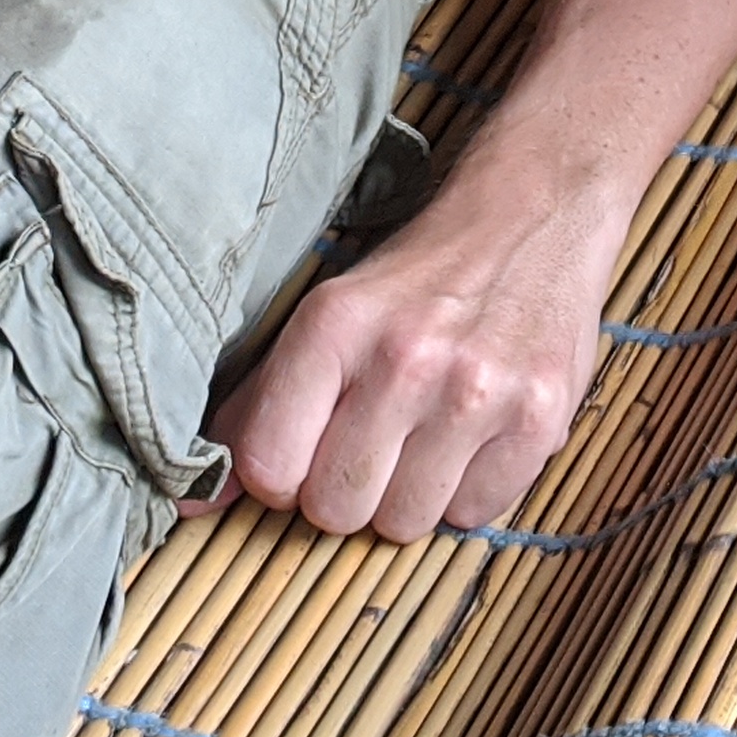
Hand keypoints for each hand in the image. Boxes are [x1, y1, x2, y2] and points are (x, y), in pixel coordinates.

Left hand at [205, 169, 626, 541]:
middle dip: (346, 490)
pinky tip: (473, 435)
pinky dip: (468, 491)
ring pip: (405, 524)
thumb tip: (195, 502)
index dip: (281, 475)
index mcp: (335, 325)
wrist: (536, 212)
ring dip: (409, 495)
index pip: (268, 468)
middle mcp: (406, 359)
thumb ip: (259, 405)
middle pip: (335, 509)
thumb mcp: (328, 315)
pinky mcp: (541, 418)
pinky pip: (474, 516)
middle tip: (373, 441)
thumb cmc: (419, 276)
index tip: (306, 449)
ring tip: (426, 435)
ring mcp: (479, 392)